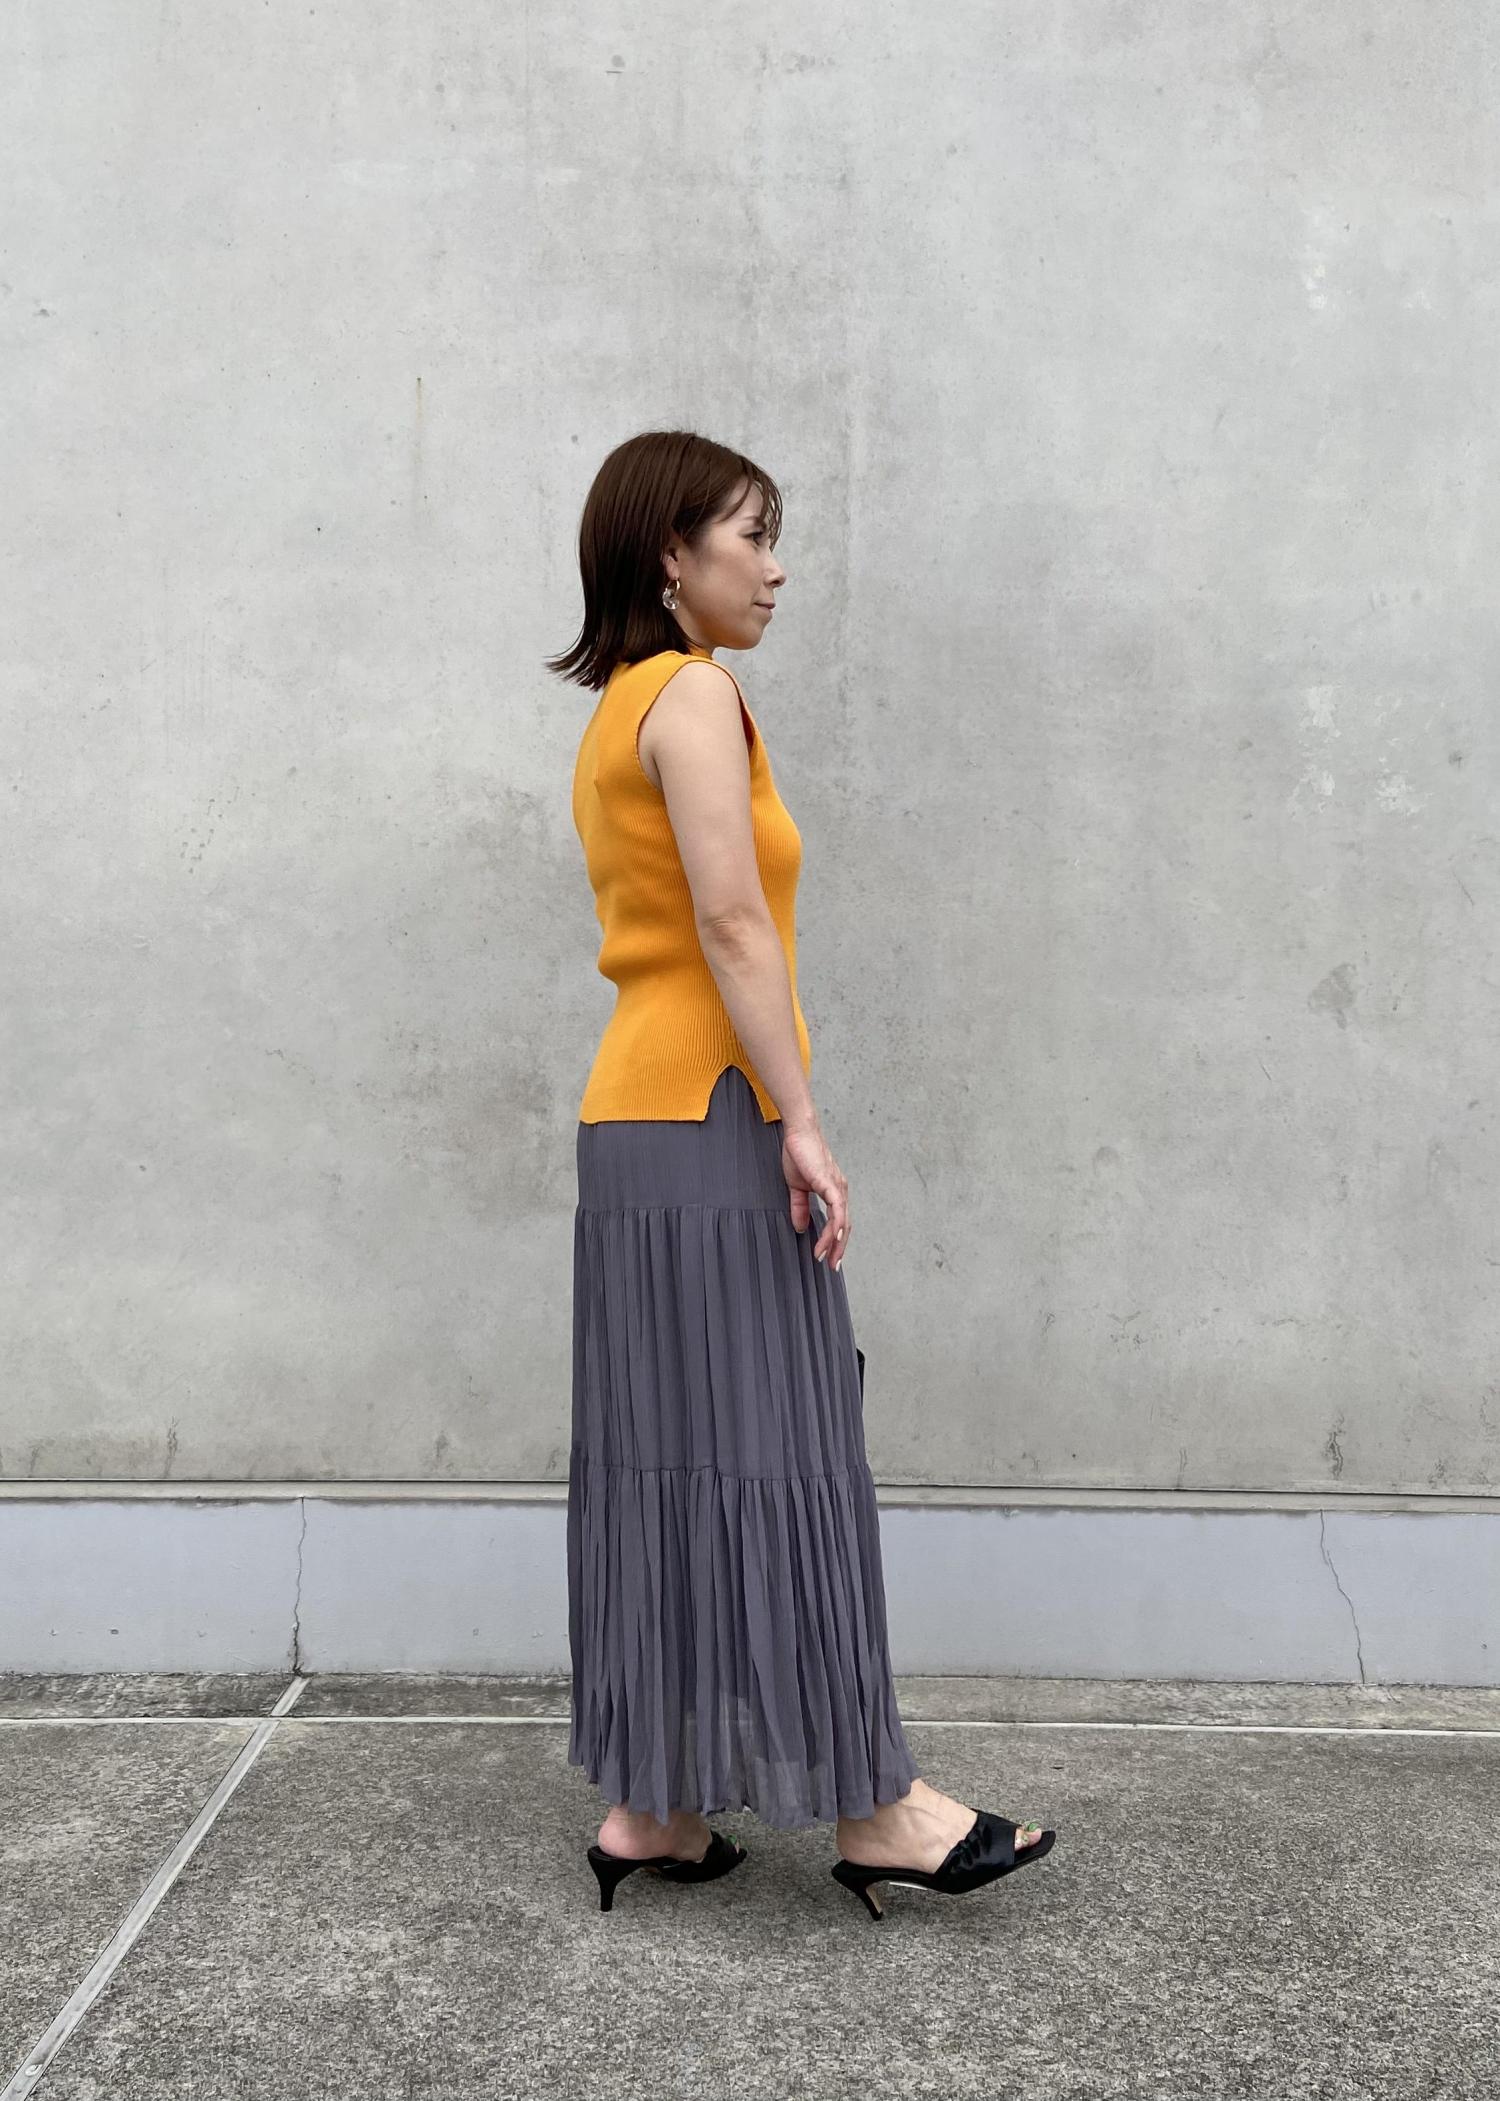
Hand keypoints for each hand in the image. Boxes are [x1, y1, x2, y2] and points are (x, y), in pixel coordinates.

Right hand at [780, 1120, 850, 1269]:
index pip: (839, 1222)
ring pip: (842, 1220)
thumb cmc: (799, 1154)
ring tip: (827, 1257)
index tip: (827, 1257)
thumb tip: (801, 1226)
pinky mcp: (830, 1182)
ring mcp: (837, 1187)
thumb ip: (799, 1207)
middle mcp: (840, 1191)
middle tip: (833, 1266)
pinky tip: (834, 1237)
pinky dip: (836, 1224)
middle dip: (839, 1248)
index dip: (835, 1241)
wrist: (798, 1134)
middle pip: (845, 1225)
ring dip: (835, 1241)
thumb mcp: (797, 1187)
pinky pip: (837, 1208)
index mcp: (833, 1192)